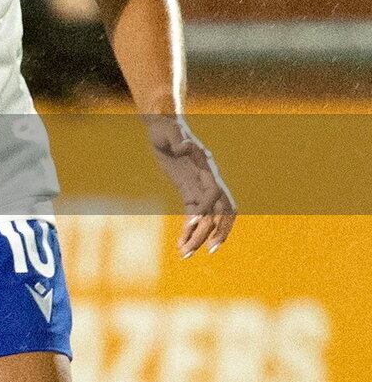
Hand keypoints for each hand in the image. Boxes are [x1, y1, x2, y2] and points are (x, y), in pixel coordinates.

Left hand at [143, 115, 236, 257]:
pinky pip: (194, 215)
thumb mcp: (169, 131)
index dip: (207, 208)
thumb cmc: (166, 128)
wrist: (162, 127)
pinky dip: (190, 229)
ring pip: (207, 219)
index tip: (193, 223)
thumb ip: (177, 139)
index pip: (214, 193)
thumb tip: (183, 146)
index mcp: (206, 167)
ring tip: (185, 254)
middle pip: (218, 212)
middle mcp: (208, 181)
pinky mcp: (190, 193)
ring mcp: (200, 188)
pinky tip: (181, 243)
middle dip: (212, 232)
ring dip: (199, 237)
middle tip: (201, 251)